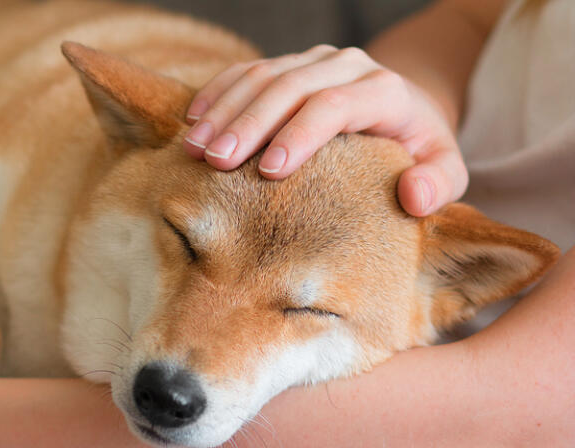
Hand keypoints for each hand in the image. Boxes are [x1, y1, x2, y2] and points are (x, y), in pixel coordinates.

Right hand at [182, 45, 465, 215]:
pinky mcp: (289, 64)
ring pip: (262, 75)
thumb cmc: (418, 152)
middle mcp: (347, 65)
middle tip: (215, 161)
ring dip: (224, 111)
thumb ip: (440, 184)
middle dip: (249, 124)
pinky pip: (246, 71)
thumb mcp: (445, 170)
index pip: (334, 105)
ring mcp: (314, 61)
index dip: (299, 134)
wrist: (407, 112)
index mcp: (385, 89)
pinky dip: (217, 94)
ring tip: (194, 148)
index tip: (269, 171)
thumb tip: (413, 195)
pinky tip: (193, 121)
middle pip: (290, 86)